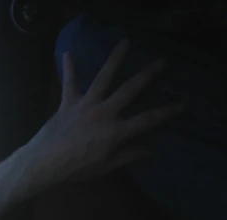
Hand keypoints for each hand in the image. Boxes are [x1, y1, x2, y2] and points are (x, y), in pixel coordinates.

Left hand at [26, 40, 182, 184]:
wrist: (46, 162)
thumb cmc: (76, 168)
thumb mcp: (105, 167)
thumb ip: (128, 156)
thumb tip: (150, 150)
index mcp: (116, 131)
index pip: (146, 120)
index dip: (165, 112)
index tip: (180, 104)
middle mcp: (104, 112)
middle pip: (130, 89)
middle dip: (147, 75)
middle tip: (160, 62)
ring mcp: (86, 104)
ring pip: (104, 77)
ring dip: (115, 58)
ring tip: (125, 43)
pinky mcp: (68, 102)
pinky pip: (69, 82)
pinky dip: (69, 68)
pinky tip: (68, 53)